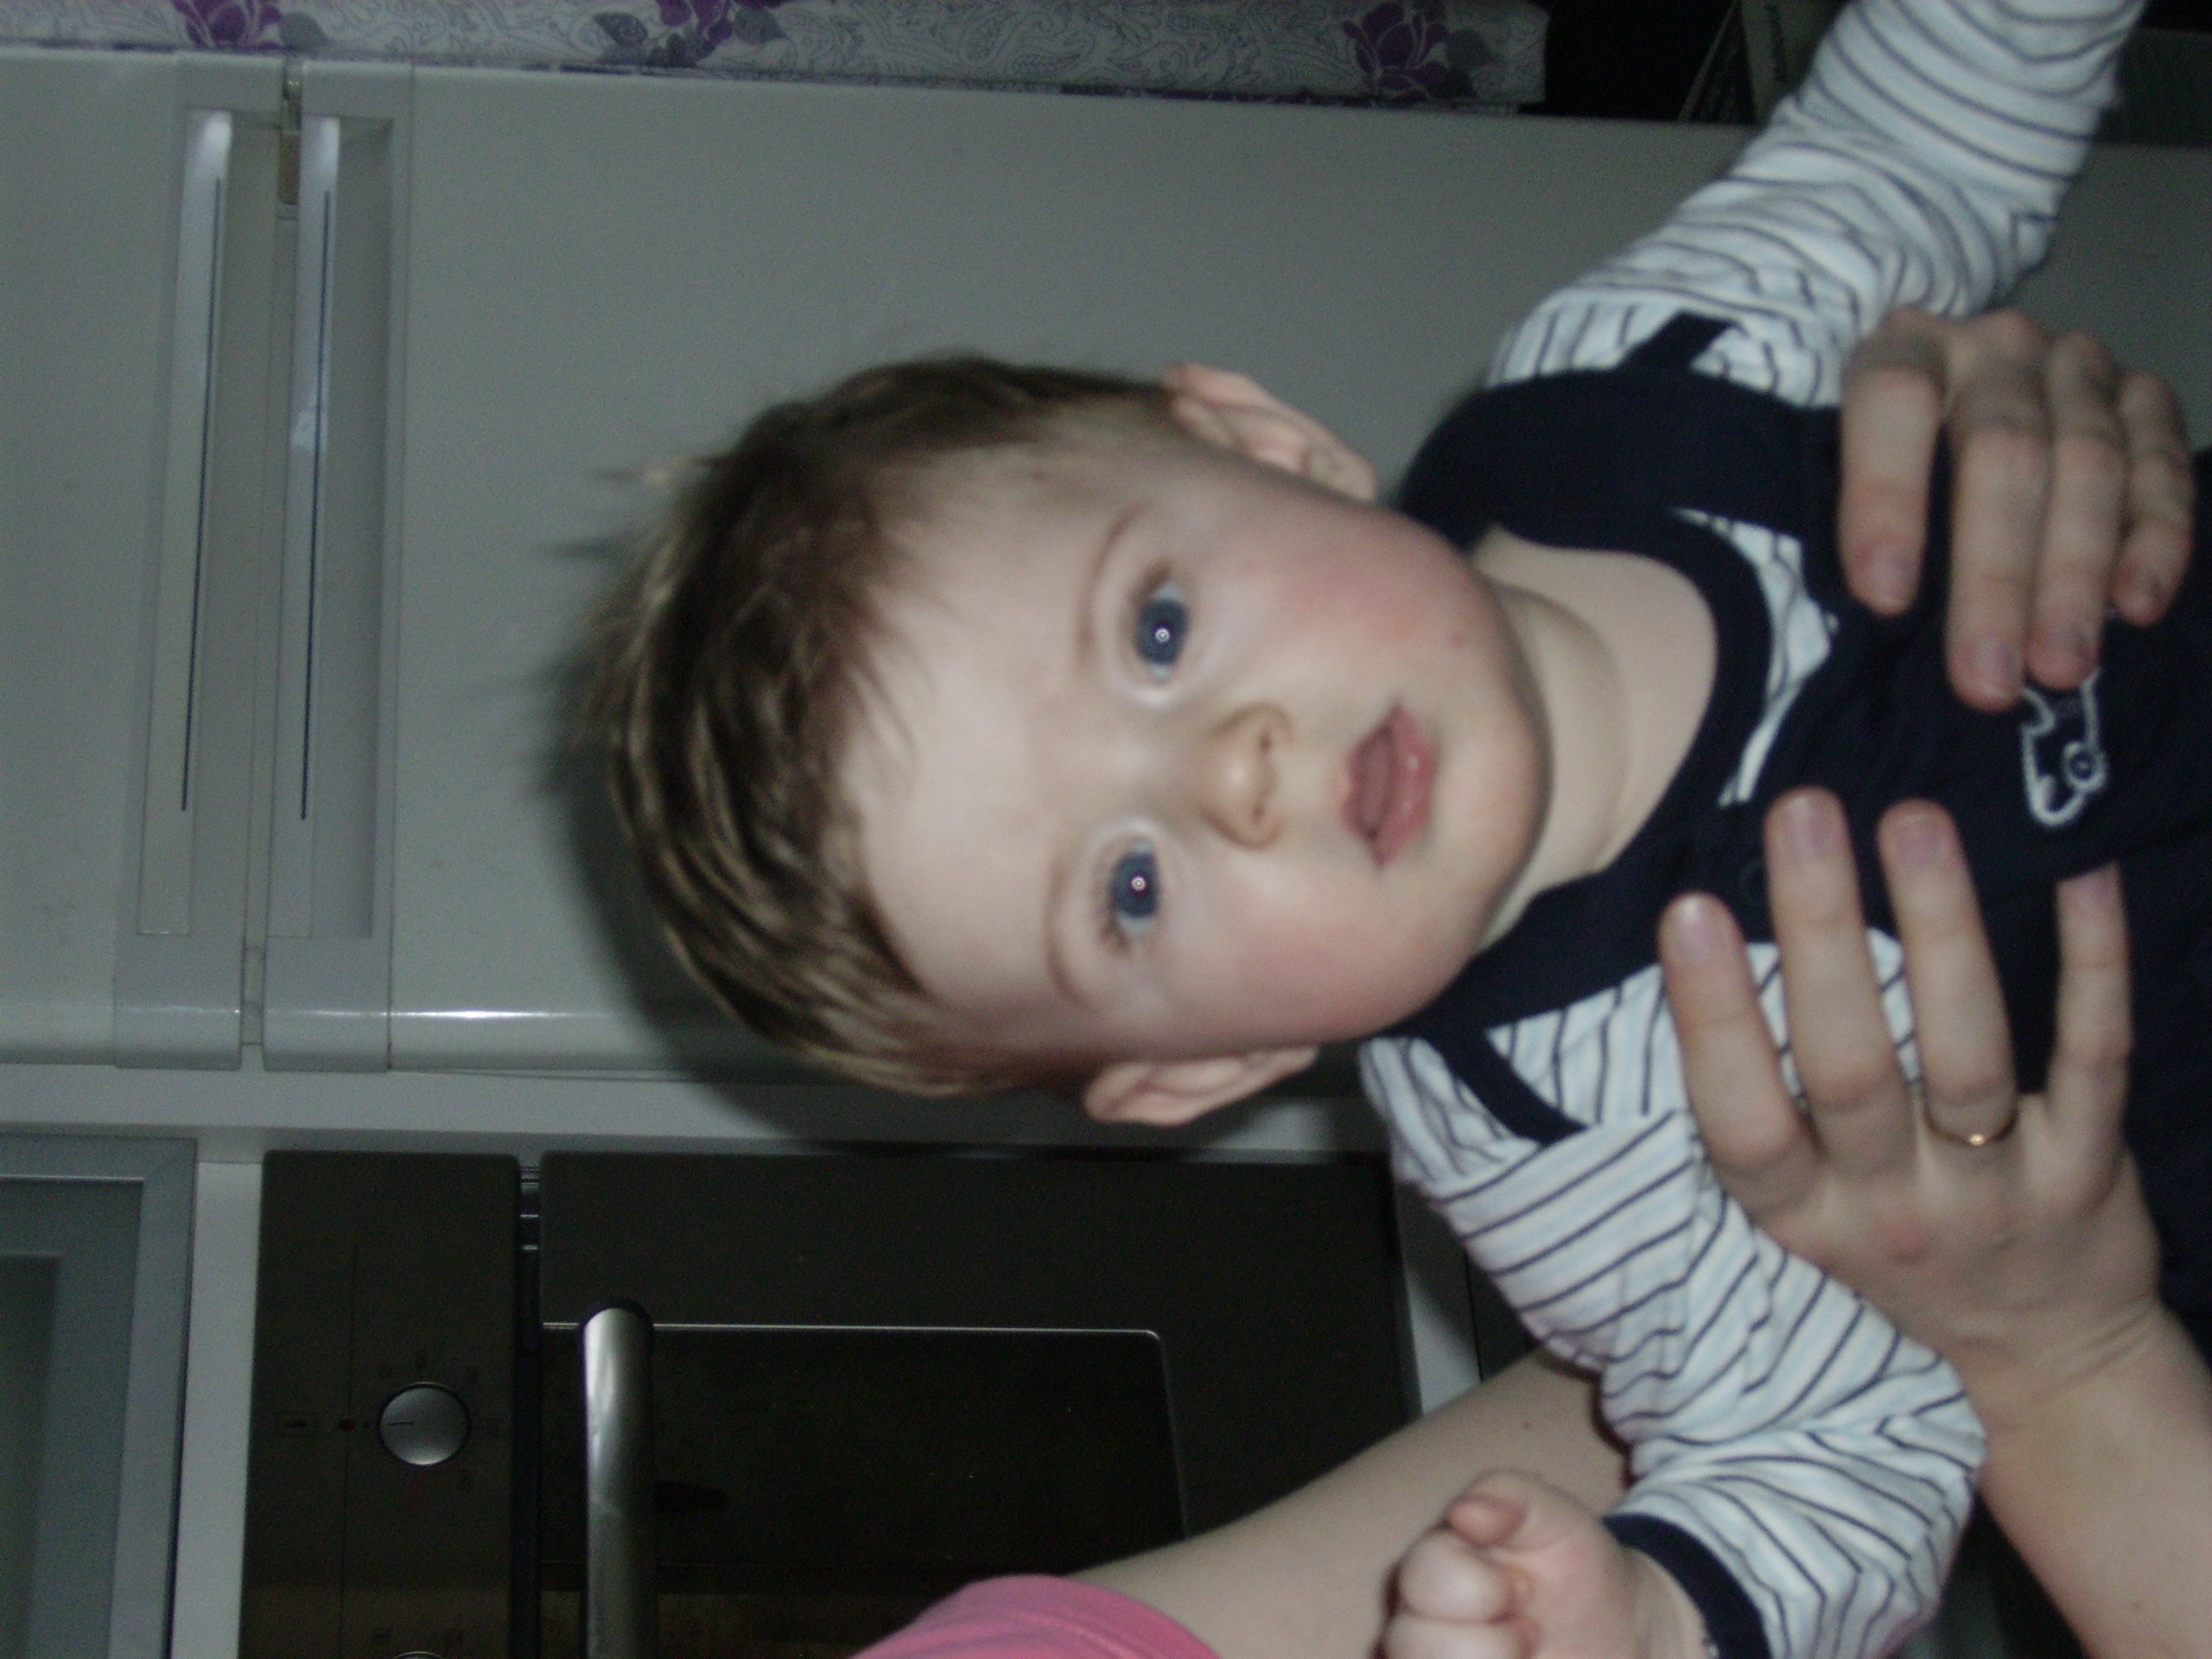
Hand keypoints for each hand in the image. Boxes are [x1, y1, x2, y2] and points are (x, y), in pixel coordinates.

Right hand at [1656, 788, 2162, 1415]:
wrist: (2046, 1355)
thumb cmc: (1895, 1251)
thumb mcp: (1808, 1212)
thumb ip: (1765, 1104)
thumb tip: (1705, 941)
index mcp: (1804, 1216)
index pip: (1742, 1122)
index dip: (1713, 1019)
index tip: (1687, 908)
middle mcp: (1894, 1209)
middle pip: (1851, 1070)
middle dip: (1821, 934)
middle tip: (1802, 811)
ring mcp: (1997, 1192)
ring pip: (1966, 1055)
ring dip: (1941, 928)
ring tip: (1914, 821)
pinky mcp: (2091, 1169)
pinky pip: (2093, 1058)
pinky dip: (2091, 963)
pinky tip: (2081, 872)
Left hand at [1838, 307, 2194, 710]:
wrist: (1958, 401)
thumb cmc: (1878, 471)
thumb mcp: (1829, 473)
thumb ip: (1820, 522)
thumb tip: (1814, 622)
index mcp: (1900, 349)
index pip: (1891, 402)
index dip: (1885, 497)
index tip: (1883, 599)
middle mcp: (1993, 345)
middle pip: (2002, 449)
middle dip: (1995, 576)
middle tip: (1987, 679)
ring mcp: (2074, 366)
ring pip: (2087, 464)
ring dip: (2074, 576)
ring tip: (2059, 666)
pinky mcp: (2141, 397)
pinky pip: (2160, 467)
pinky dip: (2154, 539)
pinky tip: (2135, 608)